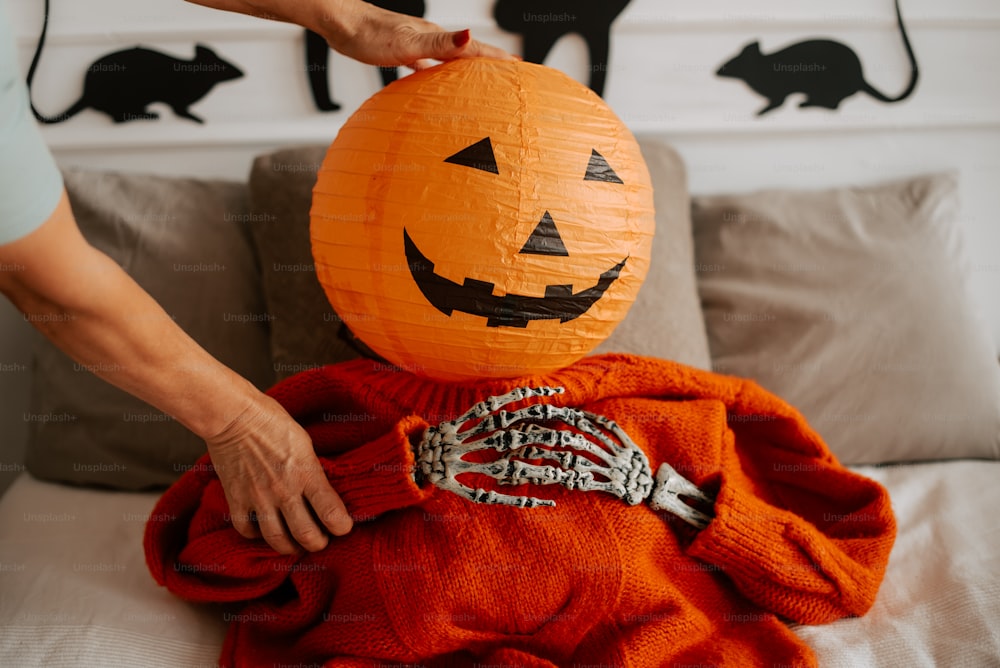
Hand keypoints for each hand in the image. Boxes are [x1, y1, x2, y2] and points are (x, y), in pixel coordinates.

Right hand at [204, 392, 352, 553]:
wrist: (234, 417)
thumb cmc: (273, 423)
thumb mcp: (306, 444)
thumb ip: (313, 471)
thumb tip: (323, 492)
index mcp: (307, 473)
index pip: (331, 512)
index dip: (342, 526)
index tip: (343, 527)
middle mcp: (285, 490)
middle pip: (306, 535)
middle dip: (318, 544)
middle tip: (320, 541)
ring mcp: (259, 497)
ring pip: (278, 540)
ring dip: (290, 548)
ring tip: (295, 544)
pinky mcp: (236, 499)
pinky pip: (247, 530)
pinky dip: (257, 535)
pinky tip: (264, 529)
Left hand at [319, 0, 515, 69]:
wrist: (340, 23)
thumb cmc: (368, 33)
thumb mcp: (408, 42)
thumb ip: (440, 43)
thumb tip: (471, 36)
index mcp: (436, 38)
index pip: (475, 49)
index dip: (498, 59)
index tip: (521, 67)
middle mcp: (430, 40)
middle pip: (467, 53)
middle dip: (490, 63)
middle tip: (512, 73)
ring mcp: (417, 45)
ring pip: (449, 61)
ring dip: (467, 69)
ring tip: (482, 79)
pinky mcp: (402, 52)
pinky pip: (428, 66)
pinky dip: (439, 75)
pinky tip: (436, 83)